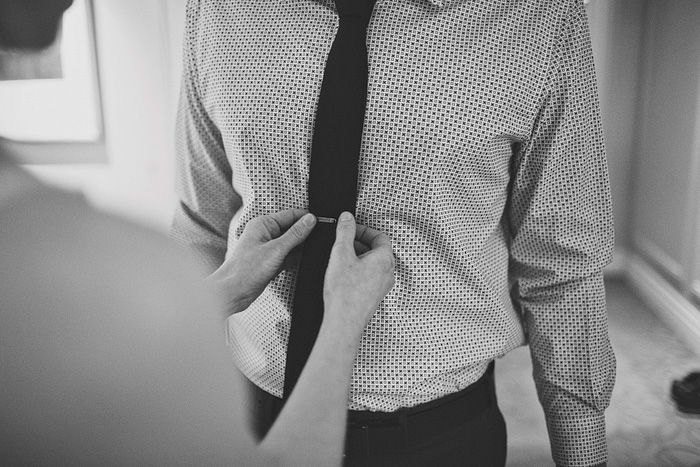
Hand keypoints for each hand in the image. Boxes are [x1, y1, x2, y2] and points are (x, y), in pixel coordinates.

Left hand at [209, 209, 316, 314]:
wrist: (232, 293)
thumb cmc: (246, 270)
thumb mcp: (276, 250)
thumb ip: (295, 234)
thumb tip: (311, 220)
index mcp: (263, 224)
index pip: (290, 215)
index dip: (307, 219)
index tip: (323, 223)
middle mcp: (265, 234)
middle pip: (292, 229)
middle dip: (305, 235)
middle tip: (321, 240)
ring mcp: (268, 248)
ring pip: (291, 244)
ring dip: (300, 249)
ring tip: (310, 253)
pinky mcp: (270, 261)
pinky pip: (288, 256)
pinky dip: (295, 259)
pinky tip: (301, 263)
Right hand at [323, 212, 394, 331]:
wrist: (344, 321)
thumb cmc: (345, 292)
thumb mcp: (341, 253)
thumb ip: (345, 232)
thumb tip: (347, 218)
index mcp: (385, 259)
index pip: (379, 236)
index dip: (363, 230)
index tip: (350, 229)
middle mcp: (388, 273)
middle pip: (377, 250)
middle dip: (359, 243)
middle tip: (343, 242)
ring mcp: (382, 286)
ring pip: (372, 264)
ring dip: (357, 258)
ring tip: (340, 259)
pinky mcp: (374, 296)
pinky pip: (369, 277)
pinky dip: (357, 271)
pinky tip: (342, 275)